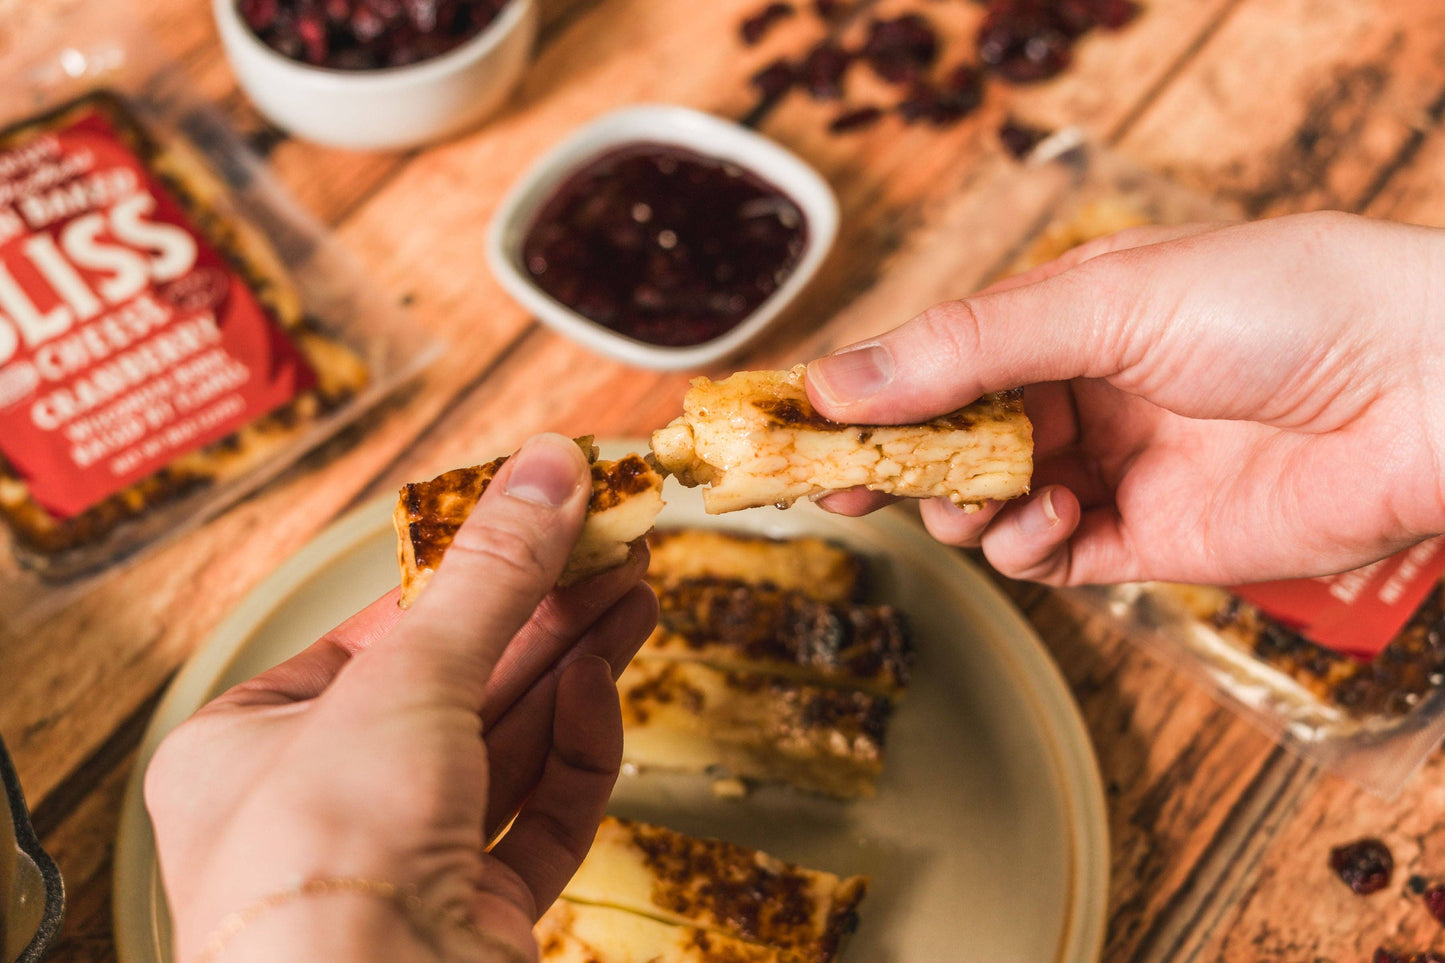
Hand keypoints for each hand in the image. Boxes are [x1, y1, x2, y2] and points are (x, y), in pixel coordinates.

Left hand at [145, 433, 658, 962]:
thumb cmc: (325, 859)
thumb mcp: (408, 676)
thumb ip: (492, 573)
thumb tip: (552, 467)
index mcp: (248, 746)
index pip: (375, 634)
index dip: (468, 569)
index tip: (540, 517)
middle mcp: (318, 808)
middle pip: (455, 684)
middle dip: (542, 611)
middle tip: (612, 547)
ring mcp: (399, 866)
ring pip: (502, 745)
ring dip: (573, 666)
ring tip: (635, 593)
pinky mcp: (471, 915)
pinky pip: (531, 819)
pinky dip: (571, 755)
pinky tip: (598, 690)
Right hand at [805, 212, 1444, 585]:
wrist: (1429, 389)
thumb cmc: (1285, 303)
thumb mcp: (1104, 301)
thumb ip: (966, 349)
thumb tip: (839, 382)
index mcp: (1064, 314)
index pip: (933, 356)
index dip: (862, 389)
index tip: (791, 420)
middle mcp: (1078, 390)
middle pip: (946, 435)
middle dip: (891, 460)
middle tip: (831, 481)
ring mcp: (1109, 465)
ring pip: (986, 500)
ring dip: (962, 505)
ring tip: (974, 498)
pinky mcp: (1145, 538)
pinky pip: (1049, 554)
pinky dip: (1028, 545)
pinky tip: (1050, 520)